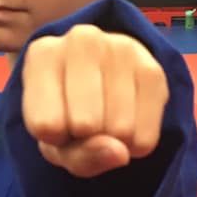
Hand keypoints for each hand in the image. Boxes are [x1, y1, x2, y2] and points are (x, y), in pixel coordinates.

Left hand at [22, 25, 168, 178]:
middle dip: (88, 138)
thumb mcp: (56, 144)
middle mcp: (82, 40)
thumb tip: (121, 152)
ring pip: (120, 130)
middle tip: (86, 124)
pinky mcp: (153, 68)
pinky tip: (129, 122)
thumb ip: (80, 156)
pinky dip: (137, 145)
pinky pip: (146, 135)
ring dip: (115, 142)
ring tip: (107, 121)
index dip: (54, 138)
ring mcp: (122, 49)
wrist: (102, 87)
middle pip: (85, 125)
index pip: (46, 125)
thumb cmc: (67, 116)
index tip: (57, 121)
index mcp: (42, 54)